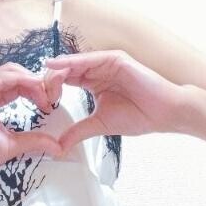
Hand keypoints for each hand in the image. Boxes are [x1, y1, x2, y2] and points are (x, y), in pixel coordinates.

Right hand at [0, 61, 69, 189]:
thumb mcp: (13, 145)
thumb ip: (34, 141)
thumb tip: (58, 146)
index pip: (18, 84)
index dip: (37, 89)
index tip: (50, 104)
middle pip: (16, 73)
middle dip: (36, 81)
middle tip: (50, 98)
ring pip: (9, 71)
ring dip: (30, 79)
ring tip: (43, 96)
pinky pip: (0, 79)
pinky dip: (19, 80)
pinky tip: (33, 90)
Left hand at [44, 49, 185, 153]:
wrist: (165, 114)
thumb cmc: (139, 116)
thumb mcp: (99, 124)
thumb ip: (77, 131)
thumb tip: (58, 147)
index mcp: (91, 82)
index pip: (63, 80)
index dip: (49, 90)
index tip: (41, 106)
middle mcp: (96, 69)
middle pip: (64, 70)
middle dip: (49, 82)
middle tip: (41, 98)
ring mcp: (105, 62)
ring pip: (73, 63)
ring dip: (56, 73)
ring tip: (45, 86)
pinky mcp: (115, 59)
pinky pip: (89, 59)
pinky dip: (72, 61)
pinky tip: (56, 65)